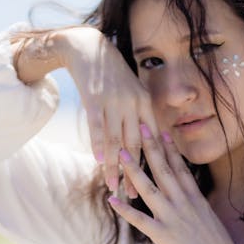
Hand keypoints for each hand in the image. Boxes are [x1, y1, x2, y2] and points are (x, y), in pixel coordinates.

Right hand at [56, 27, 158, 197]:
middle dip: (134, 172)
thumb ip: (139, 116)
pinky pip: (97, 127)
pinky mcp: (94, 99)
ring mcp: (114, 101)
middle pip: (135, 145)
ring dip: (114, 166)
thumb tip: (147, 143)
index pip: (151, 140)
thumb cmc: (112, 75)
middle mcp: (132, 104)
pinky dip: (98, 144)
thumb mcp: (132, 92)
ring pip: (115, 141)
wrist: (89, 48)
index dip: (152, 164)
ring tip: (113, 186)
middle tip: (134, 194)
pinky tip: (100, 161)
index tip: (154, 184)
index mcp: (145, 104)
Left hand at [108, 126, 243, 243]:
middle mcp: (184, 204)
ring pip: (149, 188)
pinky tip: (112, 199)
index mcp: (196, 200)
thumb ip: (199, 209)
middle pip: (164, 170)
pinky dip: (124, 209)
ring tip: (121, 153)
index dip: (170, 149)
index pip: (181, 169)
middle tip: (140, 127)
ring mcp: (172, 218)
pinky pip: (139, 220)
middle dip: (150, 147)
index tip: (162, 133)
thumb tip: (192, 202)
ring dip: (133, 170)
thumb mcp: (211, 221)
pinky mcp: (163, 236)